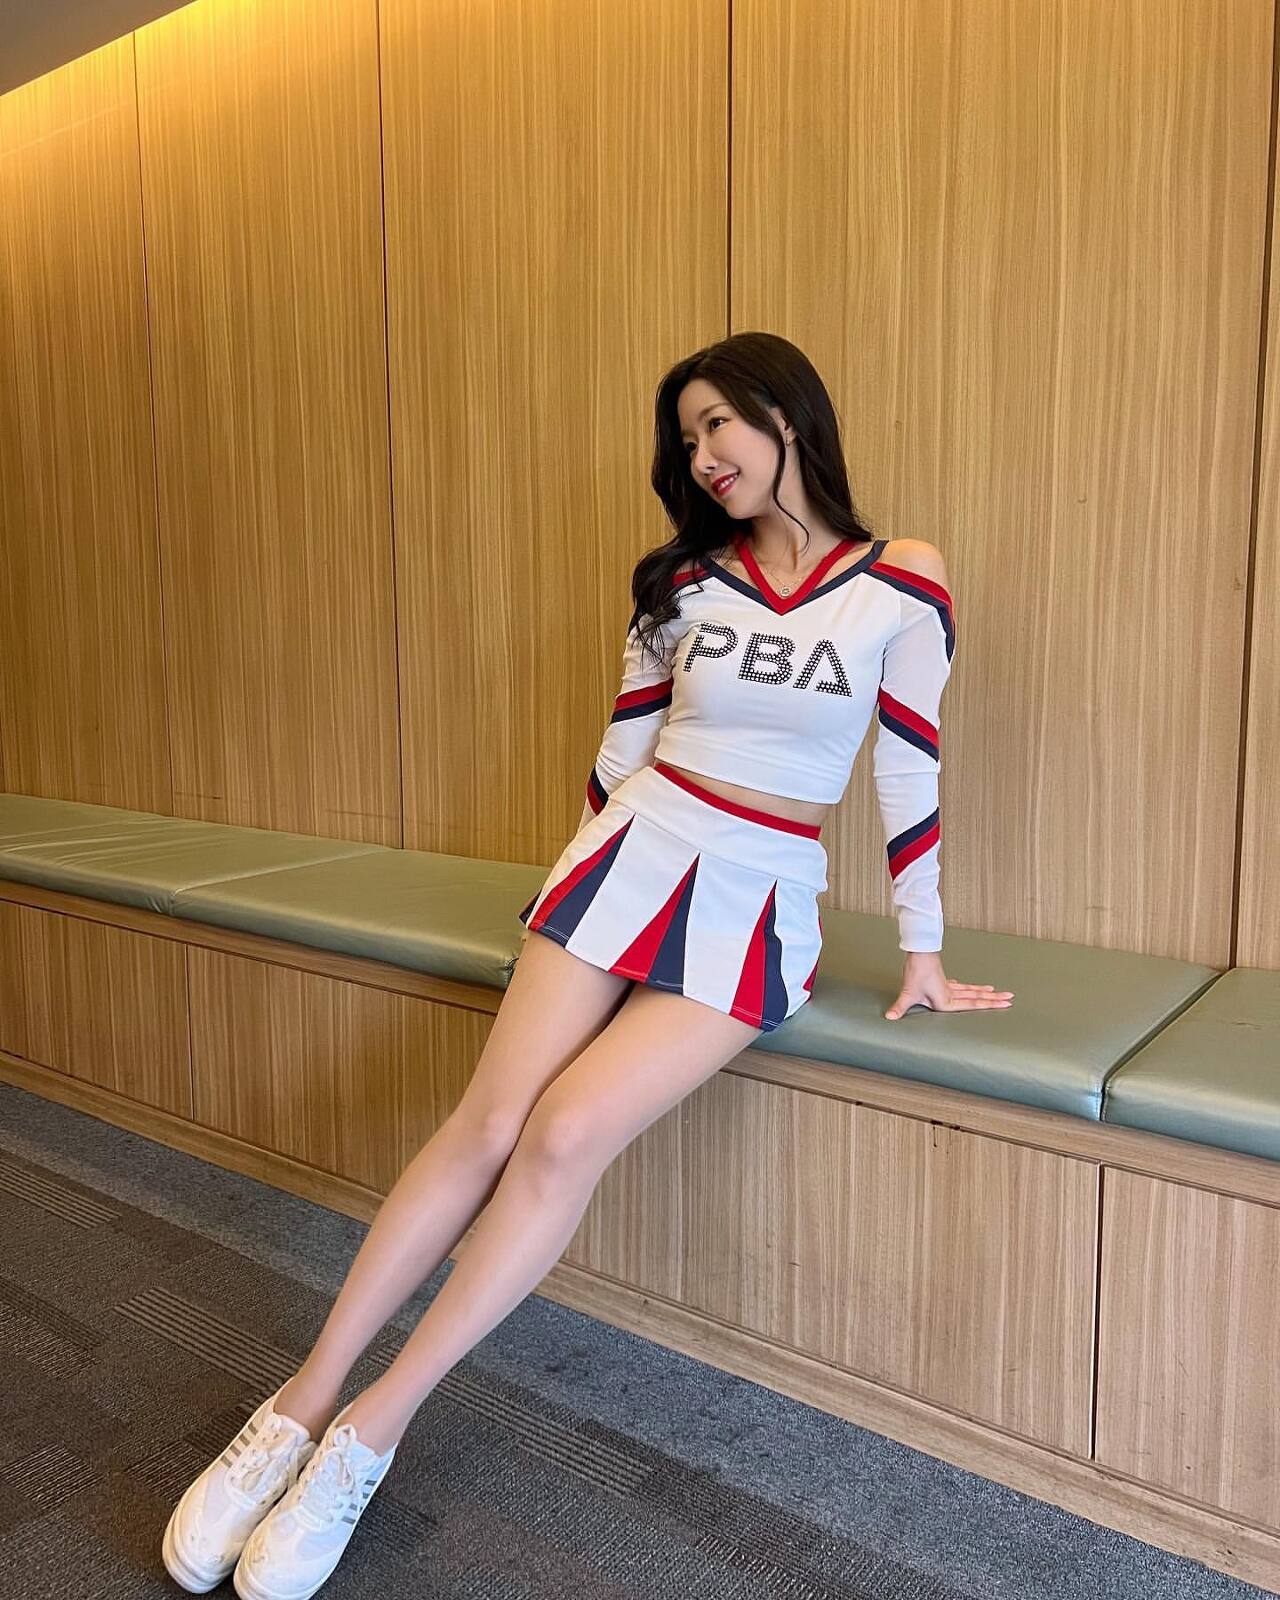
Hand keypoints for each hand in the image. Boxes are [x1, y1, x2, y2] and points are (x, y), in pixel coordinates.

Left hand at [885, 951, 1013, 1019]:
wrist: (918, 953)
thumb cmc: (916, 973)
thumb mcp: (908, 993)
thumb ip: (900, 1007)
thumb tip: (889, 1018)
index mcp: (947, 1001)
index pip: (974, 1004)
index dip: (991, 1005)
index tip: (1006, 1004)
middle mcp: (951, 994)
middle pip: (977, 997)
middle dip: (994, 999)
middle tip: (1011, 998)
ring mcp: (948, 986)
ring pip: (970, 990)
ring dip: (984, 992)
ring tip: (996, 992)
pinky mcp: (942, 980)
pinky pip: (959, 986)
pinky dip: (965, 987)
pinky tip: (965, 987)